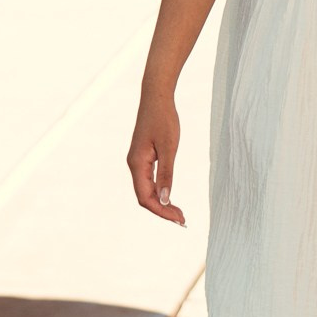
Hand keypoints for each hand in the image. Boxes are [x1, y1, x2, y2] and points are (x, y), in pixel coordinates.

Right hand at [128, 88, 184, 223]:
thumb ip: (166, 174)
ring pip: (146, 190)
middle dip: (162, 210)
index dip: (161, 211)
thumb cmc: (163, 119)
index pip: (145, 198)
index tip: (178, 219)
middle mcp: (134, 165)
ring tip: (178, 213)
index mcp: (137, 164)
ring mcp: (137, 161)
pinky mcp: (143, 157)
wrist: (156, 97)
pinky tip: (169, 197)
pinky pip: (148, 181)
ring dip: (161, 203)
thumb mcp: (169, 147)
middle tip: (182, 220)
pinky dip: (159, 192)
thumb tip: (165, 199)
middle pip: (144, 197)